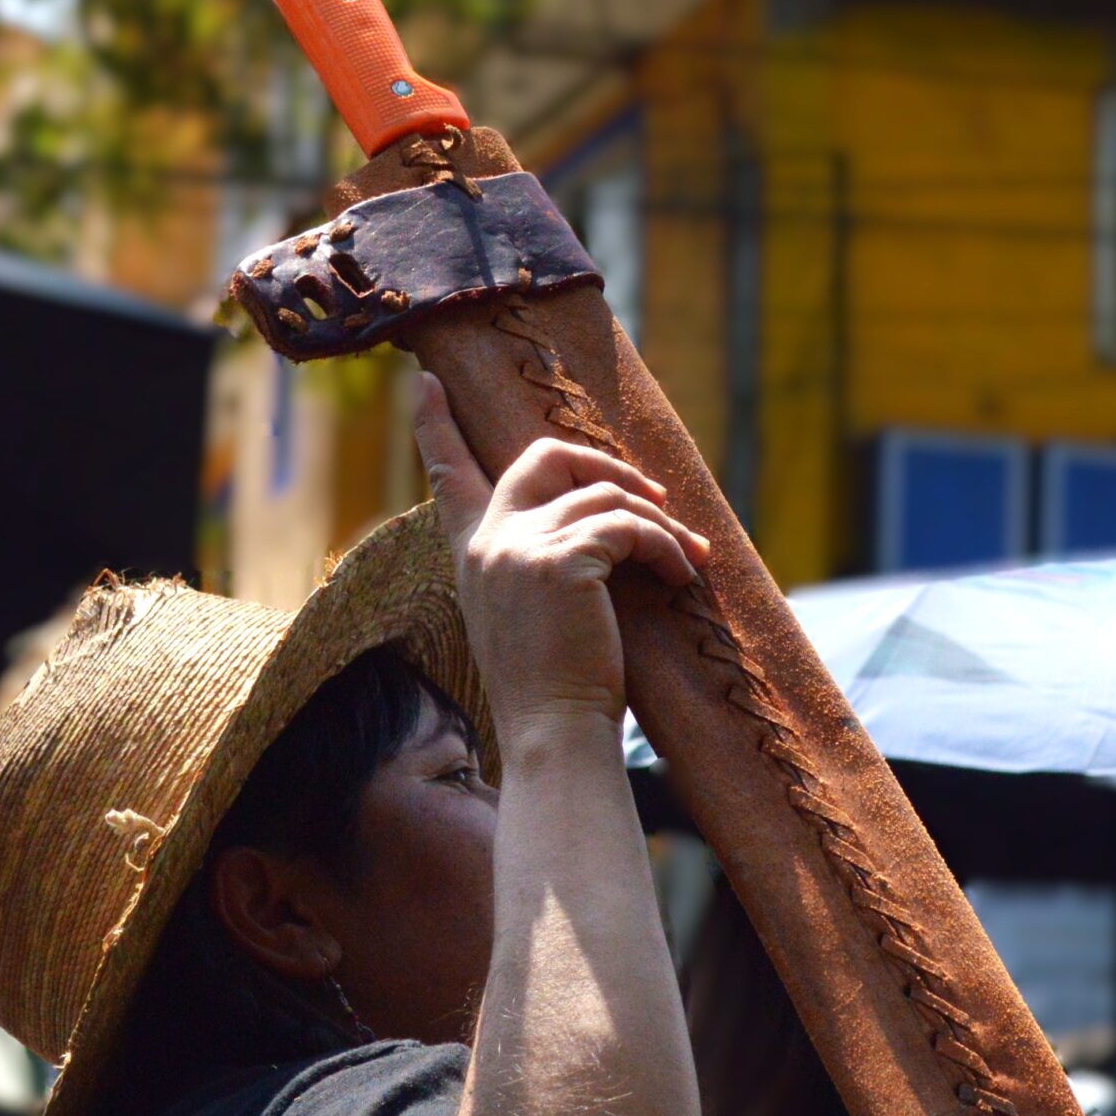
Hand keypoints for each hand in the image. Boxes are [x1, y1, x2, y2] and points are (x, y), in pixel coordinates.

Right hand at [414, 375, 710, 749]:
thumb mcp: (528, 614)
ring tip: (688, 557)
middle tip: (651, 492)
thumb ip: (538, 564)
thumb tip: (601, 521)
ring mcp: (520, 546)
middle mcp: (488, 541)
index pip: (448, 475)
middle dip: (603, 463)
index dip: (436, 426)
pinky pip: (630, 527)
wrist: (553, 733)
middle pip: (542, 456)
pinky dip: (668, 546)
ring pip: (606, 496)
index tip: (426, 383)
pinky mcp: (563, 560)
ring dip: (658, 522)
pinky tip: (683, 575)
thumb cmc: (553, 688)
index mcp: (471, 554)